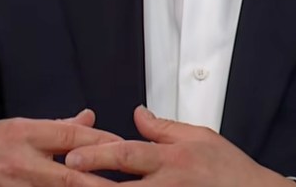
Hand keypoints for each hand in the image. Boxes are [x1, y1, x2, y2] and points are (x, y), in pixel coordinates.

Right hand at [0, 109, 121, 186]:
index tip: (126, 149)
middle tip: (131, 184)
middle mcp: (19, 162)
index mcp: (23, 133)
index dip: (102, 143)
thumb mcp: (12, 127)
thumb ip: (53, 128)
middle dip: (103, 183)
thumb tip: (87, 118)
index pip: (72, 137)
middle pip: (71, 177)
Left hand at [64, 106, 295, 186]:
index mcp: (172, 159)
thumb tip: (138, 115)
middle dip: (91, 184)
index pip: (128, 154)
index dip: (98, 154)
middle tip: (66, 177)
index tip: (74, 155)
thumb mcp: (200, 136)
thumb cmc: (229, 169)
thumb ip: (165, 128)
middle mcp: (168, 185)